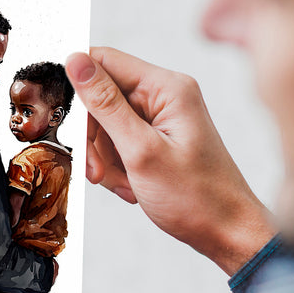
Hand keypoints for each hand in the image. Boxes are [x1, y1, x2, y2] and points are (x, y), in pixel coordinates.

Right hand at [65, 48, 274, 274]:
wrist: (226, 232)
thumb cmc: (197, 196)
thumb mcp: (141, 150)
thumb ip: (105, 104)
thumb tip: (76, 62)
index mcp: (167, 87)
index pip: (104, 60)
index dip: (78, 86)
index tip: (68, 119)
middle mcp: (165, 95)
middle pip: (101, 97)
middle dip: (93, 136)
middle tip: (97, 169)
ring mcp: (161, 117)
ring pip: (105, 124)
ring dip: (104, 157)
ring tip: (121, 182)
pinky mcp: (156, 137)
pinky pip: (118, 142)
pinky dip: (116, 166)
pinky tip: (130, 185)